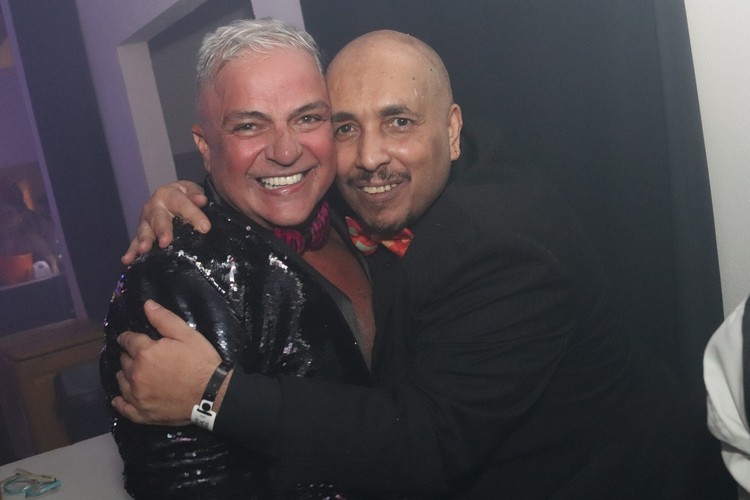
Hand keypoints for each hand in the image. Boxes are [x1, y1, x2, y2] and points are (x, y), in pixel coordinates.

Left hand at [112, 300, 221, 424]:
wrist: (212, 394)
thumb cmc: (201, 361)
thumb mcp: (188, 335)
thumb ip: (164, 319)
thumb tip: (147, 304)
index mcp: (145, 353)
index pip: (128, 341)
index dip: (128, 338)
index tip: (130, 338)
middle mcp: (136, 374)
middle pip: (124, 361)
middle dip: (130, 356)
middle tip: (140, 356)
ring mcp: (137, 396)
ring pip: (122, 382)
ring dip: (125, 375)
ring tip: (134, 373)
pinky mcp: (142, 414)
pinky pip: (123, 408)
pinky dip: (119, 402)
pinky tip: (119, 399)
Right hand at [121, 181, 209, 264]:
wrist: (169, 196)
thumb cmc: (183, 195)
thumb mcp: (191, 190)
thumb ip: (196, 194)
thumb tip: (201, 199)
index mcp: (168, 194)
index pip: (183, 204)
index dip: (194, 215)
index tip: (205, 228)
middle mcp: (154, 207)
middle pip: (158, 219)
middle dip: (162, 230)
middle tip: (165, 241)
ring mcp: (146, 221)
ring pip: (144, 231)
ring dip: (144, 241)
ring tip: (143, 249)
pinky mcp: (142, 233)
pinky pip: (135, 242)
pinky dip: (131, 251)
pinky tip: (128, 260)